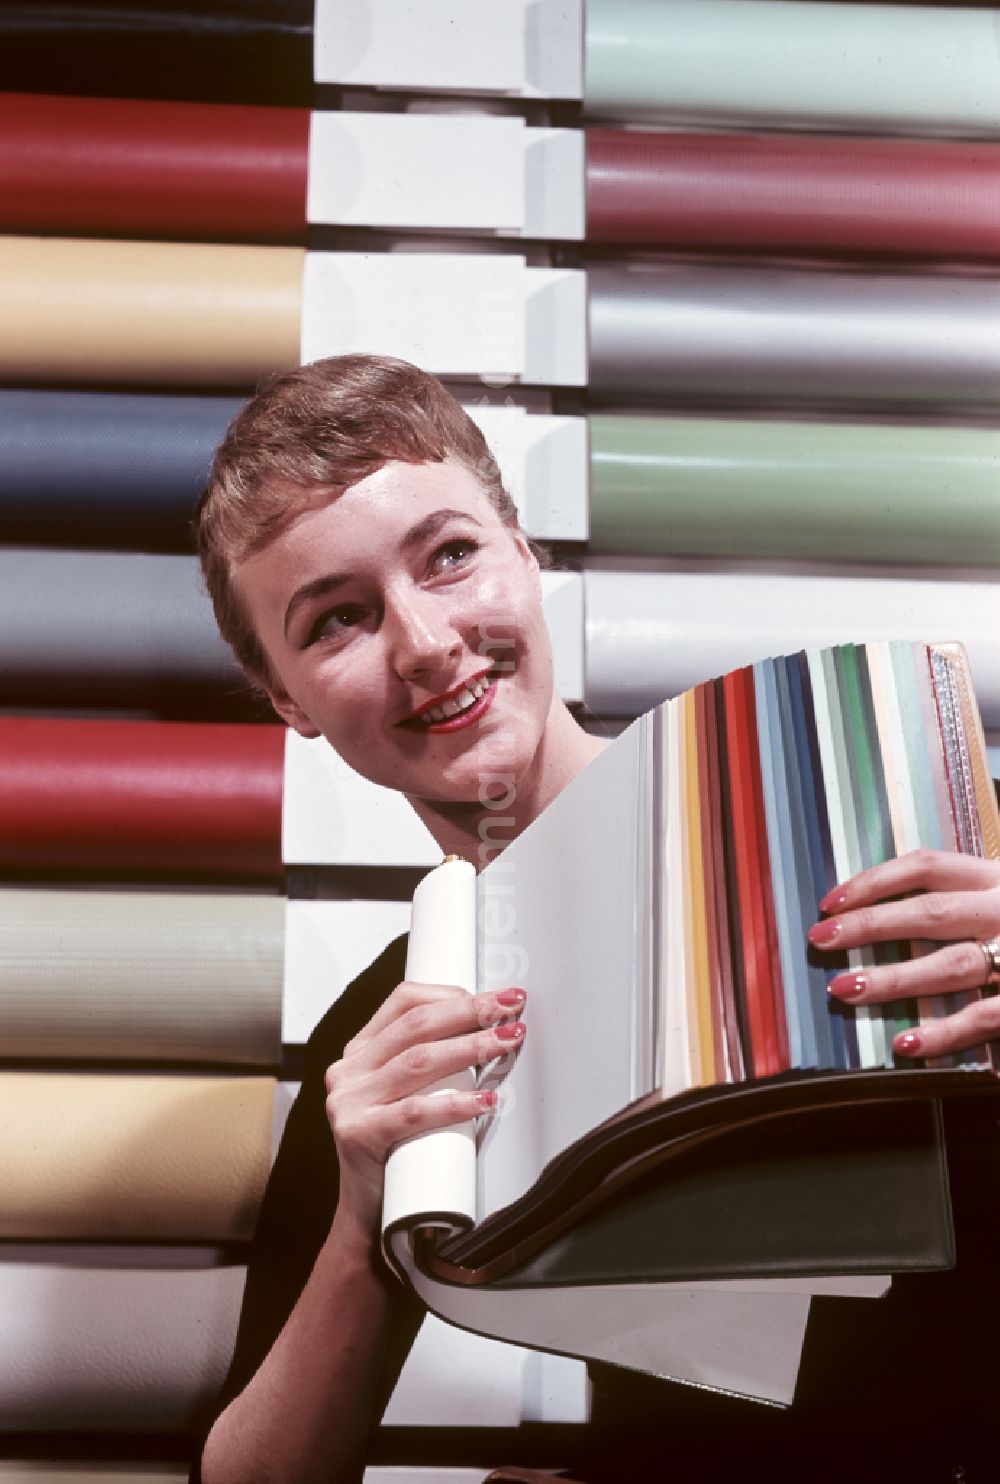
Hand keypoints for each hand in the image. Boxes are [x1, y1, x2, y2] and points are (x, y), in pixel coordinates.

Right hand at [324, 982, 525, 1231]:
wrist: (367, 1213)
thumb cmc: (395, 1148)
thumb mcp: (404, 1093)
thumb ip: (429, 1062)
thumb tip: (490, 1029)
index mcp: (359, 1051)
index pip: (403, 1001)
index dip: (451, 993)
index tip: (494, 997)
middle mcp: (348, 1070)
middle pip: (416, 1026)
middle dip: (469, 1012)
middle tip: (509, 1010)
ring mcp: (349, 1101)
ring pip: (418, 1061)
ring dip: (471, 1048)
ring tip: (506, 1042)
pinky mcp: (358, 1134)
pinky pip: (415, 1112)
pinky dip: (455, 1103)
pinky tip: (485, 1098)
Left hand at [808, 849, 999, 1059]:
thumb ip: (963, 895)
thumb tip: (882, 906)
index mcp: (999, 877)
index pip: (927, 866)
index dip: (874, 881)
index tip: (831, 900)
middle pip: (928, 913)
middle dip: (869, 926)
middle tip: (822, 940)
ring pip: (953, 965)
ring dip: (895, 979)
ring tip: (846, 989)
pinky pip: (987, 1017)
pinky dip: (946, 1033)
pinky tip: (907, 1046)